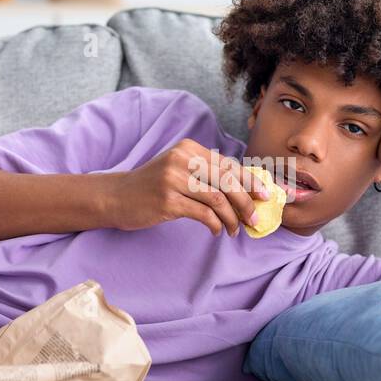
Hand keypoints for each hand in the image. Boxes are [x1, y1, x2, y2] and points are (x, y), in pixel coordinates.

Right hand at [105, 138, 272, 236]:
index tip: (265, 196)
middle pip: (228, 181)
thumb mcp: (178, 170)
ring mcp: (173, 179)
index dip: (251, 181)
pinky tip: (216, 232)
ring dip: (232, 218)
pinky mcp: (167, 200)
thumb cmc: (152, 186)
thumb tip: (245, 190)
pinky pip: (203, 214)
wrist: (116, 196)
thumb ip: (206, 174)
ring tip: (234, 230)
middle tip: (254, 219)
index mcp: (189, 148)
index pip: (229, 165)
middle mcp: (182, 159)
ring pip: (218, 199)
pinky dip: (215, 225)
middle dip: (247, 202)